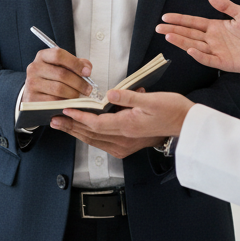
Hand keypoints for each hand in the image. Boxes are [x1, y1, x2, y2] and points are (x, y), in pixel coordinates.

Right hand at [23, 46, 94, 102]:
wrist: (35, 91)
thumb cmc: (52, 77)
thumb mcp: (62, 66)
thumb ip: (76, 64)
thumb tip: (87, 68)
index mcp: (42, 56)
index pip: (59, 55)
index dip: (75, 63)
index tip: (87, 72)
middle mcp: (35, 68)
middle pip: (62, 74)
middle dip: (79, 83)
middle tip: (88, 89)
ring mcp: (32, 83)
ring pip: (59, 89)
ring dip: (74, 94)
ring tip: (80, 95)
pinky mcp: (33, 98)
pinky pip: (54, 101)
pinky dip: (65, 102)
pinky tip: (70, 102)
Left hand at [61, 88, 193, 141]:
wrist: (185, 124)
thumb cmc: (171, 109)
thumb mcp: (151, 99)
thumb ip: (128, 97)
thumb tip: (110, 94)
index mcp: (128, 126)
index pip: (97, 123)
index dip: (79, 116)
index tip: (66, 109)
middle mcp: (124, 139)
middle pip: (91, 134)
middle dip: (71, 126)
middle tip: (54, 119)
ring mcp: (125, 145)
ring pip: (94, 140)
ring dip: (77, 132)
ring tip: (62, 124)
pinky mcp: (127, 146)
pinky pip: (102, 143)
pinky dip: (89, 136)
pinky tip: (81, 131)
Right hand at [156, 0, 239, 77]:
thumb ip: (226, 5)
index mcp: (216, 27)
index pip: (194, 23)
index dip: (180, 19)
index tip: (166, 17)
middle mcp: (214, 39)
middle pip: (189, 34)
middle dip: (174, 30)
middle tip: (158, 27)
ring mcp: (217, 51)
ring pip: (194, 45)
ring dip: (181, 41)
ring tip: (168, 36)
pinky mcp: (224, 63)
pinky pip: (208, 59)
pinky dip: (198, 55)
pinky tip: (189, 49)